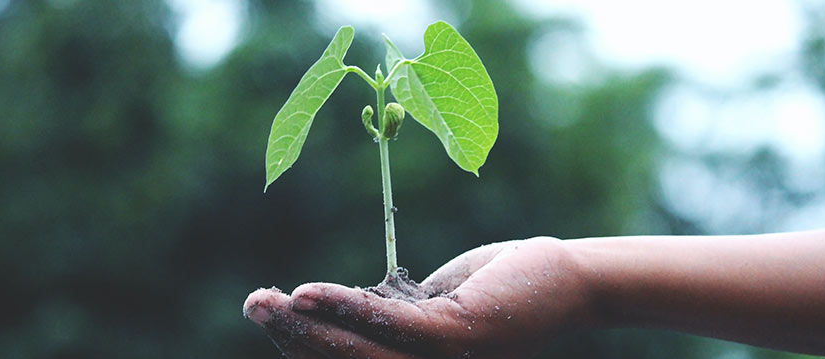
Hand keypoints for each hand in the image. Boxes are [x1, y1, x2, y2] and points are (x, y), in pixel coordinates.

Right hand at [243, 237, 598, 357]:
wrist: (572, 280)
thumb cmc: (505, 288)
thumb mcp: (438, 305)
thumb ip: (396, 314)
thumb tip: (347, 307)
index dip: (306, 346)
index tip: (274, 316)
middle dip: (292, 338)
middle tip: (253, 304)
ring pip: (358, 353)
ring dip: (305, 327)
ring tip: (265, 300)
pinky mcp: (459, 338)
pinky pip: (390, 327)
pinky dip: (344, 309)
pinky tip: (306, 294)